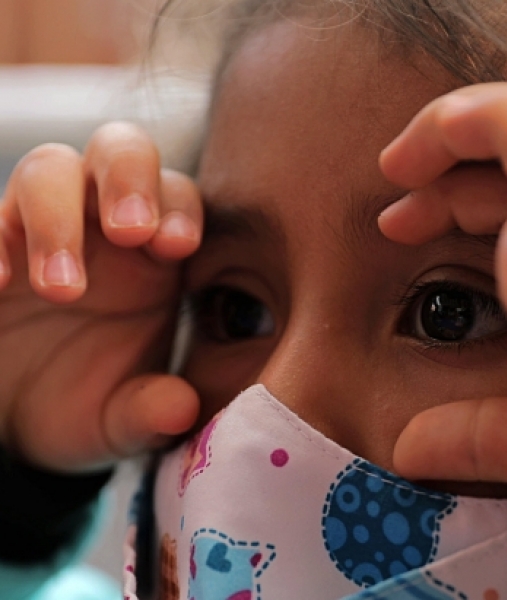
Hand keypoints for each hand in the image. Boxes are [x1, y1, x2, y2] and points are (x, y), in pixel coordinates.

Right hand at [0, 123, 201, 471]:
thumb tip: (180, 411)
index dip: (180, 208)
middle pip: (120, 150)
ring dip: (56, 216)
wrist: (13, 418)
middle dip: (128, 177)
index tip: (177, 246)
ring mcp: (37, 227)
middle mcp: (100, 224)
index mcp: (155, 252)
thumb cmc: (84, 401)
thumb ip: (148, 413)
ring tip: (62, 289)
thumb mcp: (118, 420)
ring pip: (48, 169)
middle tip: (131, 232)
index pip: (178, 197)